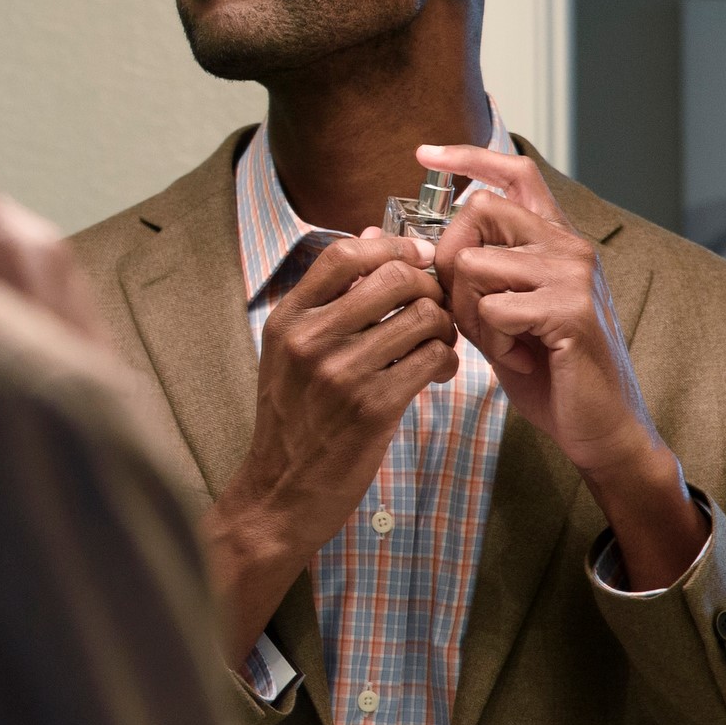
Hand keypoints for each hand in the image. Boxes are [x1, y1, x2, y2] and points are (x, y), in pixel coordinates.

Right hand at [206, 234, 457, 668]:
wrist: (280, 492)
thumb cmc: (292, 419)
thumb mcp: (290, 351)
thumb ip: (328, 298)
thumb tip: (368, 232)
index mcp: (287, 318)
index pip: (344, 254)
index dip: (390, 246)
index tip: (414, 257)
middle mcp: (310, 339)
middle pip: (394, 278)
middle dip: (427, 289)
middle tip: (434, 309)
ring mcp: (341, 373)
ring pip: (422, 319)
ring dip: (442, 329)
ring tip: (437, 345)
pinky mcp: (373, 408)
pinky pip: (432, 361)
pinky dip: (445, 363)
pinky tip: (437, 373)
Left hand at [424, 144, 707, 587]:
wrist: (595, 424)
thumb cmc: (540, 367)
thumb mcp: (490, 310)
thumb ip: (459, 274)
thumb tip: (392, 237)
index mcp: (552, 239)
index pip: (513, 174)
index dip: (467, 157)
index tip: (424, 153)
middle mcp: (568, 245)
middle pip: (476, 212)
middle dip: (450, 260)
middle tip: (467, 307)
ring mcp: (575, 273)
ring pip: (475, 264)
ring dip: (470, 310)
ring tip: (502, 338)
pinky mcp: (572, 309)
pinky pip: (494, 309)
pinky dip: (492, 340)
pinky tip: (519, 355)